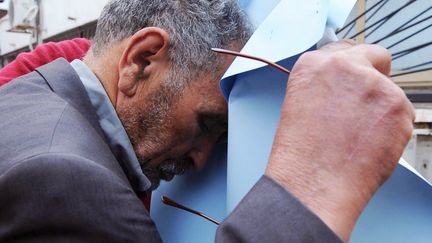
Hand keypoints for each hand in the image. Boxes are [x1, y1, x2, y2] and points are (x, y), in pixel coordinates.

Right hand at [265, 40, 414, 241]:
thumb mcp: (301, 104)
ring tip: (358, 138)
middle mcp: (346, 66)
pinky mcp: (399, 106)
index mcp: (314, 65)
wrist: (313, 182)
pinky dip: (392, 129)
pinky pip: (402, 114)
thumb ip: (326, 86)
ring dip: (381, 109)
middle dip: (374, 74)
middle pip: (375, 56)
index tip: (355, 76)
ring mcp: (375, 85)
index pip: (345, 50)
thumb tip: (346, 88)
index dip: (352, 66)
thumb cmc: (301, 154)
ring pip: (390, 91)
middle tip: (365, 104)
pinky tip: (370, 145)